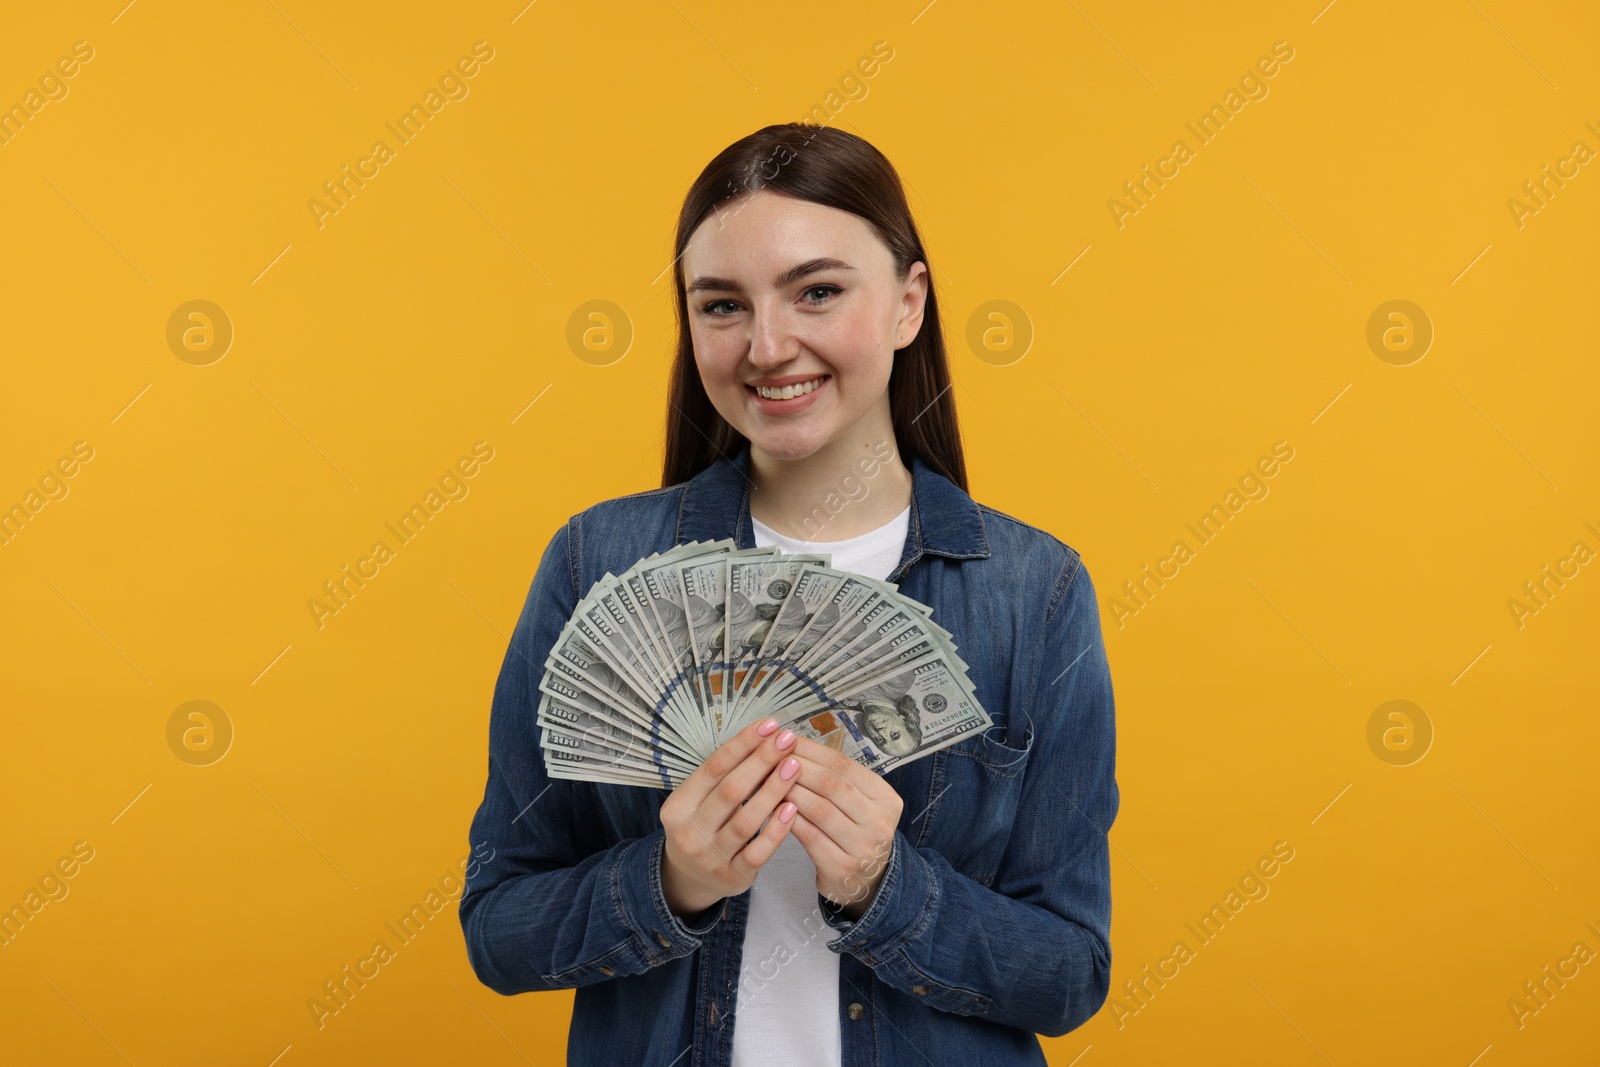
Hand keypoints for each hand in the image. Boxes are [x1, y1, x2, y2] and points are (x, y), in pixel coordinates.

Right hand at [658, 717, 801, 917]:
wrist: (692, 878)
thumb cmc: (703, 826)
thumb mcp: (698, 801)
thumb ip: (724, 776)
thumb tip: (764, 737)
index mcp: (678, 806)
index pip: (713, 767)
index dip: (743, 744)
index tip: (769, 725)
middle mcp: (690, 832)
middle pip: (730, 790)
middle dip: (761, 761)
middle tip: (787, 740)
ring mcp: (711, 857)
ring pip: (746, 821)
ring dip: (773, 790)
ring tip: (794, 766)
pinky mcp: (733, 877)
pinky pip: (758, 851)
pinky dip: (776, 829)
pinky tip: (793, 808)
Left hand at [783, 735, 903, 920]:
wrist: (865, 882)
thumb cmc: (853, 833)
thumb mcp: (858, 804)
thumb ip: (834, 778)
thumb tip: (792, 745)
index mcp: (886, 798)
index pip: (844, 765)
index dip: (812, 750)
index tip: (785, 739)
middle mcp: (880, 822)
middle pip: (833, 785)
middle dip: (798, 767)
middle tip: (770, 756)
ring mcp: (863, 848)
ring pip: (820, 810)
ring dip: (790, 791)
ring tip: (767, 779)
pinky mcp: (842, 868)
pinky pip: (810, 837)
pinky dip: (789, 819)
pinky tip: (773, 808)